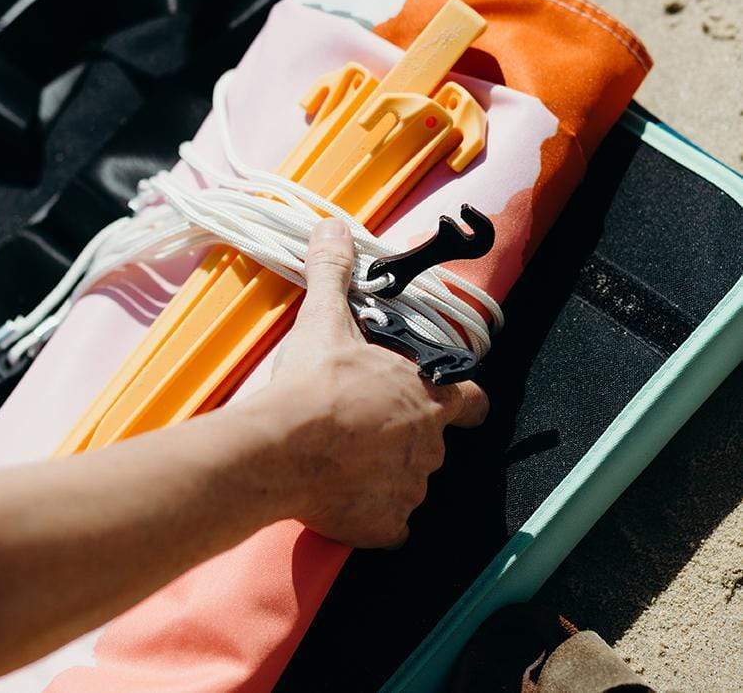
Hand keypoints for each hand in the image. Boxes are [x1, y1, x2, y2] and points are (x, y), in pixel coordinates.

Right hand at [269, 217, 488, 547]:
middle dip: (403, 436)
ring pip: (408, 483)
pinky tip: (342, 500)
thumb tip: (332, 226)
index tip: (455, 401)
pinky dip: (371, 517)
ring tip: (343, 461)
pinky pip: (387, 526)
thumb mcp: (326, 321)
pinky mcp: (385, 527)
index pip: (471, 400)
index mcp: (425, 395)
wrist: (283, 447)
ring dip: (384, 474)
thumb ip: (334, 274)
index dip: (464, 400)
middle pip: (431, 443)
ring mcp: (410, 489)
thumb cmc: (314, 384)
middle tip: (361, 427)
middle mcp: (429, 444)